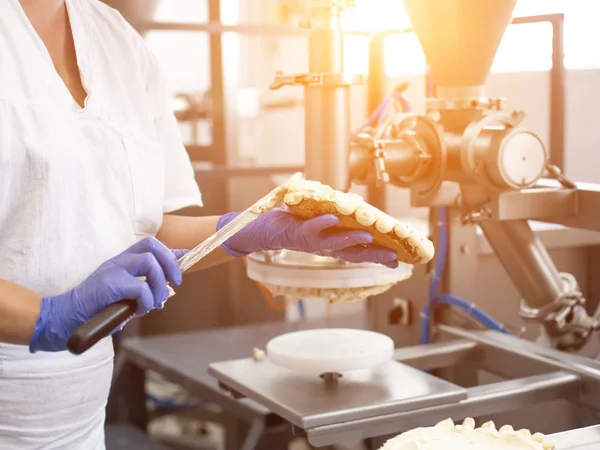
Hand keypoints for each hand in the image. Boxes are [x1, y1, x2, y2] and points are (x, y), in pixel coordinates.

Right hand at [29, 237, 186, 352]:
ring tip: (156, 302)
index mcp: (120, 262)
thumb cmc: (93, 310)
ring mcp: (113, 271)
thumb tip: (165, 288)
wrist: (63, 319)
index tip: (185, 257)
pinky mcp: (110, 285)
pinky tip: (141, 310)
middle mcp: (117, 261)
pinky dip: (147, 300)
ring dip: (159, 284)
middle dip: (171, 263)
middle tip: (175, 283)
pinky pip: (140, 287)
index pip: (149, 246)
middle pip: (152, 247)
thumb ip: (140, 287)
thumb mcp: (121, 294)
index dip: (170, 251)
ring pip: (149, 263)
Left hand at [218, 209, 397, 267]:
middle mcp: (322, 247)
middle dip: (373, 254)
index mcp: (329, 245)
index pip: (358, 252)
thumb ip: (334, 224)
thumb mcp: (317, 226)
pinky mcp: (296, 232)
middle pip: (352, 252)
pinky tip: (333, 219)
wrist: (260, 230)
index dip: (377, 256)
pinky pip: (311, 228)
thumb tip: (355, 215)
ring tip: (368, 236)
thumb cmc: (290, 225)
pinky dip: (322, 223)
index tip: (398, 260)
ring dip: (351, 240)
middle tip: (394, 256)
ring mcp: (310, 241)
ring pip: (334, 243)